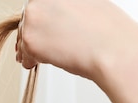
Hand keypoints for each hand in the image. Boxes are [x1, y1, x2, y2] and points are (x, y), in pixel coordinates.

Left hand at [16, 0, 137, 79]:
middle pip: (27, 20)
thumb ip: (65, 7)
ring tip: (51, 55)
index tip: (45, 30)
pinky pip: (24, 55)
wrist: (113, 49)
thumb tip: (56, 17)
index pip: (38, 4)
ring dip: (33, 48)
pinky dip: (32, 62)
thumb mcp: (86, 4)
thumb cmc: (107, 30)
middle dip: (35, 34)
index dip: (42, 20)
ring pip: (24, 37)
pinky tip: (47, 62)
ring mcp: (33, 17)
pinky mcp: (29, 39)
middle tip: (48, 46)